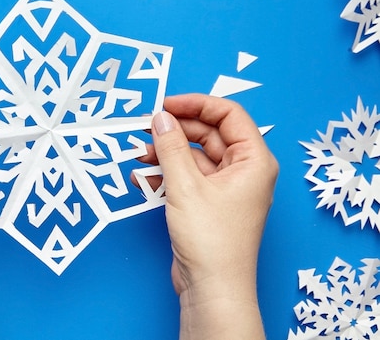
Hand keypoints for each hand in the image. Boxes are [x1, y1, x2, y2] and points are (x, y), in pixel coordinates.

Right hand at [140, 94, 277, 339]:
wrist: (211, 288)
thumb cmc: (212, 242)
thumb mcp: (186, 186)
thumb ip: (171, 147)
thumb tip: (160, 118)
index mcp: (253, 160)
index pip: (228, 115)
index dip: (196, 104)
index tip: (166, 104)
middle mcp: (243, 170)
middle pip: (208, 134)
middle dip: (176, 130)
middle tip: (147, 127)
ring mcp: (226, 187)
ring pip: (194, 156)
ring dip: (167, 152)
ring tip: (140, 153)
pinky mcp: (209, 202)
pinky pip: (188, 176)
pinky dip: (167, 173)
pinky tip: (144, 176)